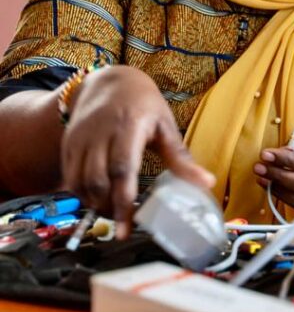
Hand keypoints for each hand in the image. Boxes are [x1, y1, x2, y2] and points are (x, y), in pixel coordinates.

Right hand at [60, 65, 214, 236]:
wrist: (109, 83)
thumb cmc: (143, 104)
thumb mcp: (165, 125)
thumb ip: (180, 157)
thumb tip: (207, 183)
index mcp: (128, 127)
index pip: (123, 170)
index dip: (124, 202)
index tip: (128, 227)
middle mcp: (99, 134)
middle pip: (98, 181)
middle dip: (108, 208)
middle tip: (124, 223)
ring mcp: (80, 139)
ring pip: (79, 182)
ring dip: (94, 204)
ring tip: (112, 213)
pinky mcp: (68, 145)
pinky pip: (69, 177)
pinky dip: (81, 194)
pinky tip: (97, 200)